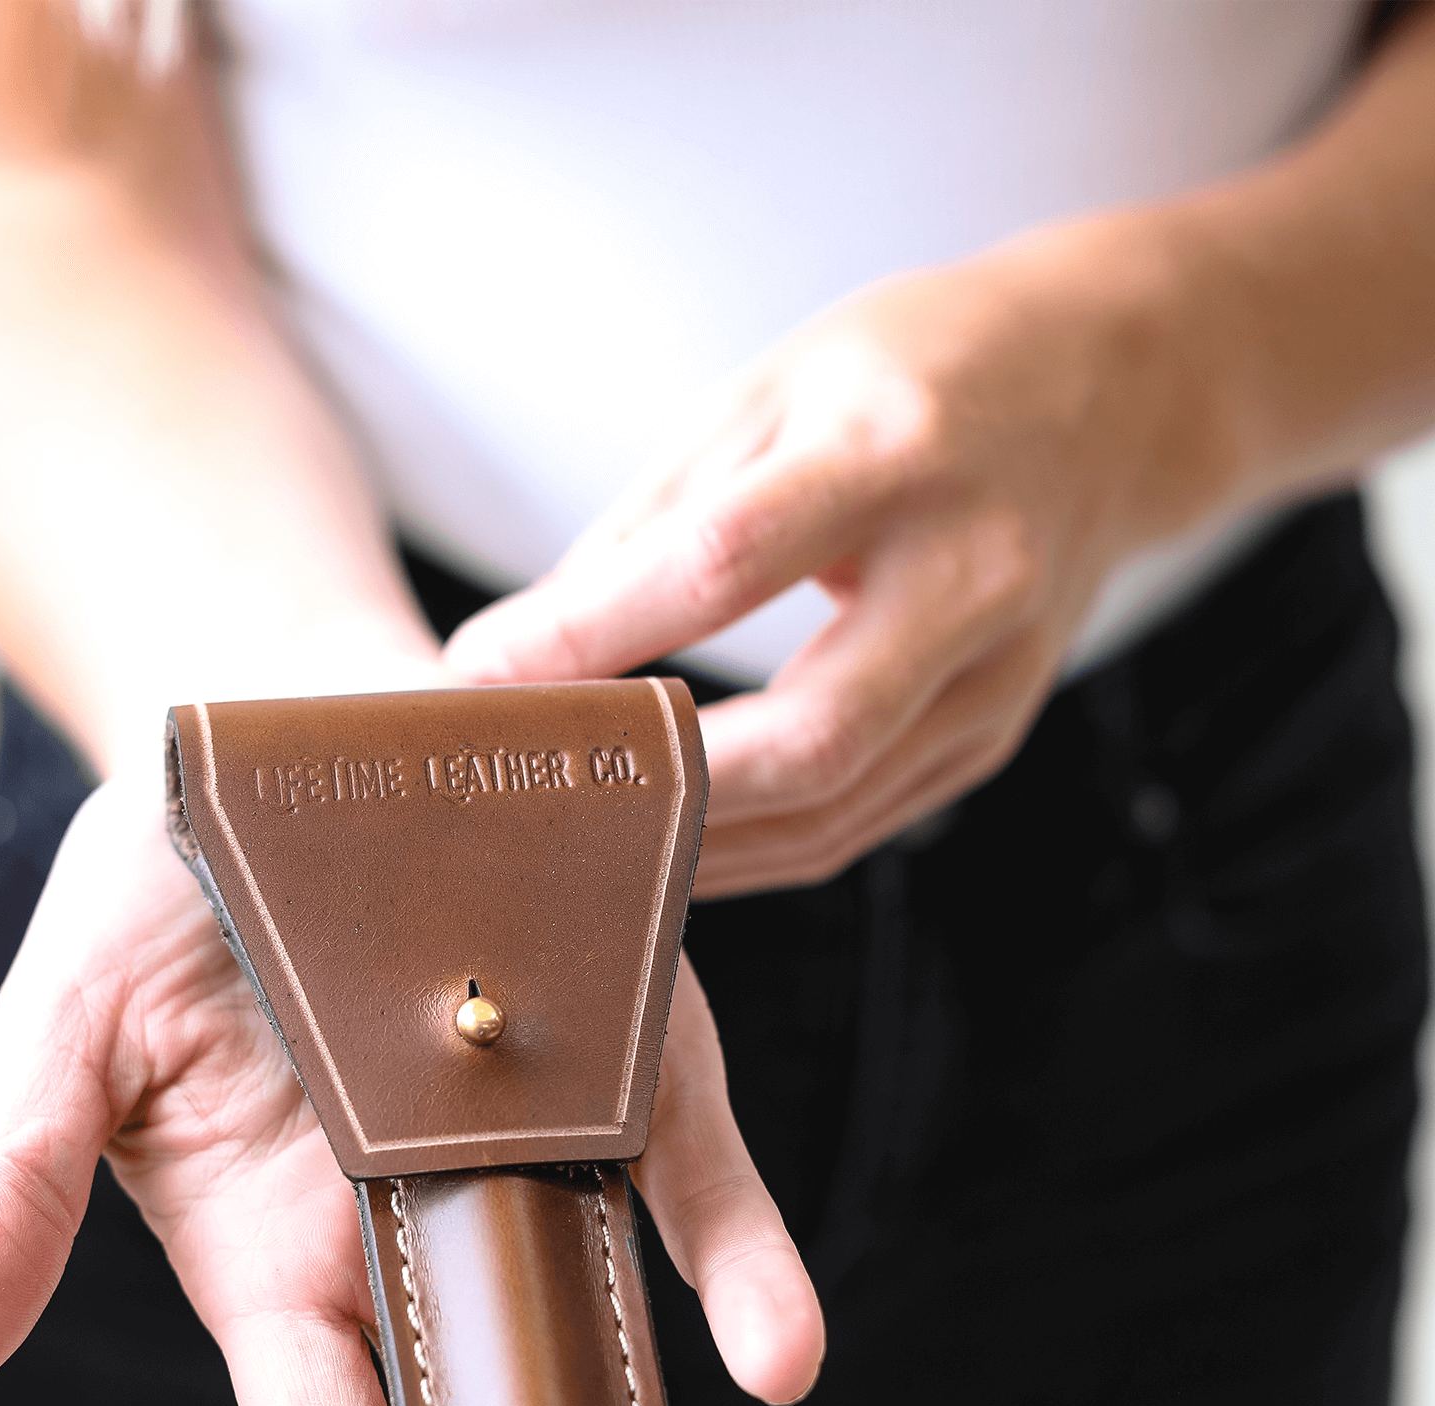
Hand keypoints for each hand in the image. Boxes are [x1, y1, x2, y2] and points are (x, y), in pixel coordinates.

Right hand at [0, 772, 822, 1405]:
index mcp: (275, 1262)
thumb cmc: (163, 890)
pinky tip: (774, 1360)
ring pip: (599, 1363)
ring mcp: (536, 1168)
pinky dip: (739, 1272)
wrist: (295, 737)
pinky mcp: (632, 1078)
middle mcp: (416, 1244)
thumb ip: (18, 1185)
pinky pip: (694, 1189)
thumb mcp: (68, 1024)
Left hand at [445, 219, 1213, 895]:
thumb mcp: (771, 392)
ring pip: (827, 810)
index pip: (726, 563)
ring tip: (571, 835)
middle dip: (652, 788)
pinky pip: (850, 825)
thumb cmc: (911, 377)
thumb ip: (651, 524)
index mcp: (895, 454)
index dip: (593, 633)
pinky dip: (744, 848)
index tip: (474, 675)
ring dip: (684, 841)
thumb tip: (521, 653)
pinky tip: (661, 840)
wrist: (1113, 394)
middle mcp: (970, 575)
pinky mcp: (991, 736)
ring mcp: (998, 675)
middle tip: (530, 795)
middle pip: (808, 737)